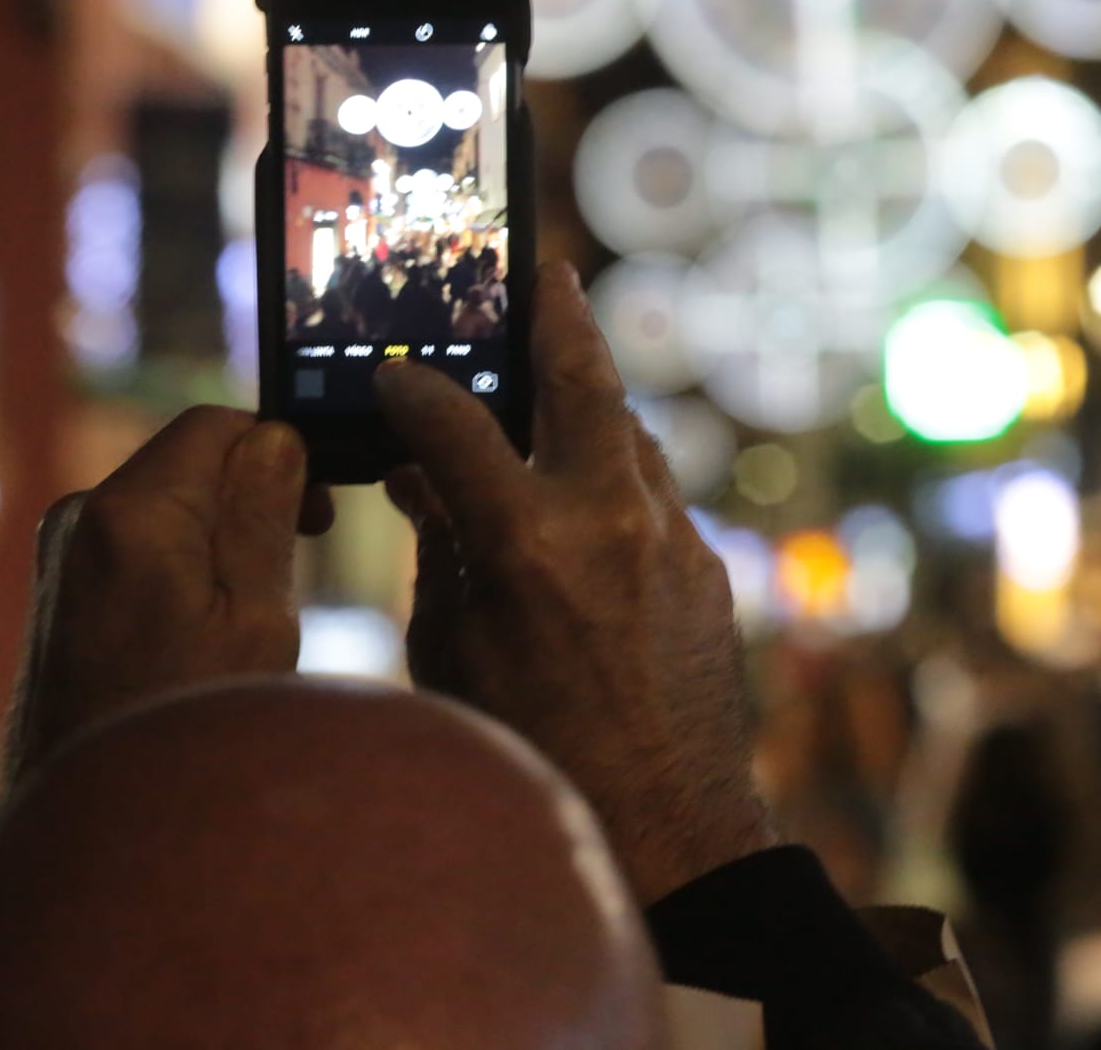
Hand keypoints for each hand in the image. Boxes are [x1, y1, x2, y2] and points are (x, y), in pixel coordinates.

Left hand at [0, 407, 332, 792]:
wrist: (93, 830)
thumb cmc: (186, 730)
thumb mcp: (256, 620)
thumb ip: (264, 516)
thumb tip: (275, 438)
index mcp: (132, 511)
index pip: (217, 425)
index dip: (279, 450)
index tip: (322, 508)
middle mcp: (80, 518)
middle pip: (191, 463)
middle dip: (254, 497)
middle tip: (305, 558)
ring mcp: (63, 558)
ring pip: (169, 507)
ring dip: (223, 536)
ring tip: (260, 609)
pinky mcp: (63, 596)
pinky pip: (141, 547)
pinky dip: (188, 567)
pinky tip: (213, 632)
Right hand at [376, 263, 775, 903]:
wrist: (666, 831)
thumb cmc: (530, 755)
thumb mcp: (450, 654)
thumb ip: (439, 551)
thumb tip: (421, 479)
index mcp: (528, 546)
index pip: (455, 424)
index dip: (415, 390)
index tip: (395, 372)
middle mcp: (611, 522)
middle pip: (583, 379)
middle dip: (558, 314)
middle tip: (543, 268)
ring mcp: (670, 540)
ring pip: (627, 434)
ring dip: (589, 401)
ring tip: (555, 371)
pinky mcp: (705, 568)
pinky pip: (651, 495)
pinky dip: (612, 478)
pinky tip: (582, 492)